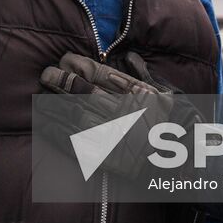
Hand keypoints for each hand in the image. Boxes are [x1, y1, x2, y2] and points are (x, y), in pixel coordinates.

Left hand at [39, 52, 198, 178]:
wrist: (183, 166)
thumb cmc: (178, 127)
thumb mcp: (167, 95)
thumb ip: (145, 75)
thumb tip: (130, 56)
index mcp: (133, 94)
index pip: (98, 73)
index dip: (77, 65)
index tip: (64, 59)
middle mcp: (120, 111)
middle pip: (82, 91)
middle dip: (60, 80)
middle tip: (44, 73)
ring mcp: (111, 134)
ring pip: (73, 113)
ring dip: (53, 104)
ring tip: (38, 95)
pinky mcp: (105, 156)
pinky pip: (76, 142)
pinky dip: (57, 132)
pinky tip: (44, 123)